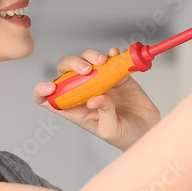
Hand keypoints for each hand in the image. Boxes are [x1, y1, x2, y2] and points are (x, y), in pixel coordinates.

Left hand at [34, 47, 161, 151]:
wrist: (149, 129)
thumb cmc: (125, 136)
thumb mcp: (111, 130)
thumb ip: (103, 114)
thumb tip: (94, 99)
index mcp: (74, 110)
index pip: (48, 99)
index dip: (42, 90)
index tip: (51, 86)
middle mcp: (83, 93)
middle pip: (65, 72)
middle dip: (71, 64)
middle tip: (86, 69)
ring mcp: (99, 82)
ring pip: (85, 61)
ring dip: (90, 56)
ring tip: (102, 60)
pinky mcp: (116, 75)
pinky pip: (109, 59)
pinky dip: (110, 54)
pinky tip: (114, 55)